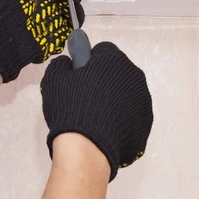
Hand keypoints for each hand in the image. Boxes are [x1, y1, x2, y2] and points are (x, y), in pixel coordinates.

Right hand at [40, 42, 153, 181]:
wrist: (87, 148)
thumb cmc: (70, 107)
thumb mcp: (54, 79)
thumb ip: (62, 64)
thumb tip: (69, 63)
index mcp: (114, 60)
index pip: (103, 50)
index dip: (89, 61)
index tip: (79, 75)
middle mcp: (135, 77)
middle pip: (117, 71)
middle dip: (104, 79)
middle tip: (84, 96)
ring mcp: (143, 102)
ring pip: (126, 94)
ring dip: (113, 99)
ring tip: (93, 117)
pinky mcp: (145, 125)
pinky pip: (130, 116)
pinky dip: (119, 119)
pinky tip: (103, 130)